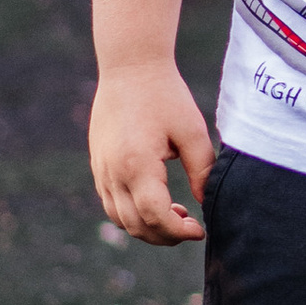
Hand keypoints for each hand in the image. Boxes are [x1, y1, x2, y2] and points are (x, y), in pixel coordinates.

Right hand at [89, 62, 214, 242]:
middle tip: (191, 228)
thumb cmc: (165, 96)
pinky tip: (156, 201)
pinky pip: (111, 203)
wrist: (130, 68)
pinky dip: (132, 213)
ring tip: (176, 214)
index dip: (178, 231)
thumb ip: (202, 170)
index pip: (155, 216)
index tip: (200, 230)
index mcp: (138, 165)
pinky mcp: (98, 165)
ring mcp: (101, 171)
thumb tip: (207, 202)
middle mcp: (113, 173)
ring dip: (147, 227)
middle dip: (165, 236)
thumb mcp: (192, 131)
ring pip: (119, 218)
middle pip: (135, 225)